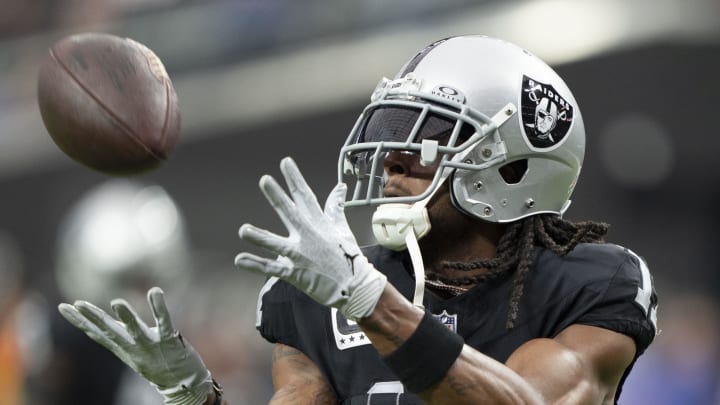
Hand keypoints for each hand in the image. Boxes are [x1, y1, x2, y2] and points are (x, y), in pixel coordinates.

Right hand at [58, 287, 213, 404]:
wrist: (182, 383)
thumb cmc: (156, 362)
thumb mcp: (130, 350)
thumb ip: (115, 336)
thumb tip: (95, 325)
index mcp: (122, 346)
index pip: (97, 332)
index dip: (79, 321)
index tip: (62, 307)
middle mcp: (133, 346)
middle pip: (110, 332)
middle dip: (94, 318)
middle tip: (78, 303)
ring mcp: (150, 344)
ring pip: (136, 329)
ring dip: (127, 316)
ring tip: (117, 302)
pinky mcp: (169, 341)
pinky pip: (164, 322)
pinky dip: (159, 308)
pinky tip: (155, 292)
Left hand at [235, 157, 386, 320]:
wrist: (355, 287)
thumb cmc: (348, 257)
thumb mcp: (342, 228)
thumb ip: (335, 207)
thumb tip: (340, 187)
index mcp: (319, 224)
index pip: (305, 197)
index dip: (295, 179)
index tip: (286, 162)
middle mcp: (308, 236)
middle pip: (290, 213)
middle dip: (277, 197)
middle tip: (265, 180)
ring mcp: (300, 255)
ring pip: (276, 244)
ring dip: (259, 237)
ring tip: (243, 230)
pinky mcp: (295, 273)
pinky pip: (272, 268)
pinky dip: (255, 264)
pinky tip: (239, 259)